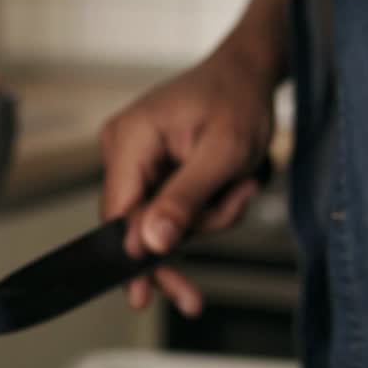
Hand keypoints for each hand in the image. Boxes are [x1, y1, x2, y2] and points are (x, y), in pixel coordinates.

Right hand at [99, 46, 276, 315]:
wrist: (248, 72)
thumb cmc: (239, 99)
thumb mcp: (225, 152)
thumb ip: (186, 198)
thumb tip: (151, 241)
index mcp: (131, 138)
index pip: (118, 213)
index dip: (133, 256)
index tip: (142, 295)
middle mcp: (122, 148)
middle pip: (137, 223)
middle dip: (186, 236)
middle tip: (193, 296)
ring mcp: (134, 159)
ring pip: (158, 222)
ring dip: (204, 219)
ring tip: (242, 189)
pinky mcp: (150, 168)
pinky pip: (167, 210)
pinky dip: (201, 211)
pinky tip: (229, 192)